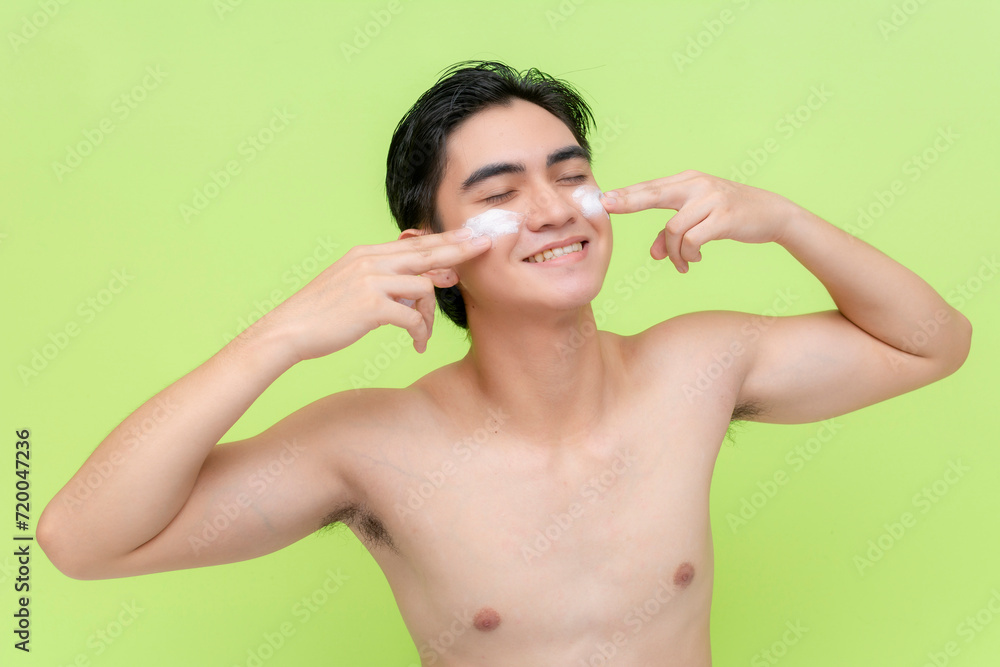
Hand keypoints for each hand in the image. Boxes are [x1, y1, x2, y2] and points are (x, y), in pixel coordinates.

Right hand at [252, 228, 490, 360]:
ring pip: (423, 288)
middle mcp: (370, 261)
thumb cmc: (320, 314)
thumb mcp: (349, 284)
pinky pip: (412, 316)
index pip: (414, 242)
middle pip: (426, 252)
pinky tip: (416, 344)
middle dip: (459, 250)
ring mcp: (371, 282)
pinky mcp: (371, 306)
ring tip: (422, 333)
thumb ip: (381, 278)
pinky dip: (420, 332)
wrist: (288, 331)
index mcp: (365, 253)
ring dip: (430, 315)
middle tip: (485, 246)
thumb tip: (416, 284)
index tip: (469, 236)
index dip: (445, 239)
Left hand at [600, 170, 799, 272]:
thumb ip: (674, 232)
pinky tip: (694, 261)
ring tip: (682, 264)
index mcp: (688, 181)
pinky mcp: (724, 217)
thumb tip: (655, 254)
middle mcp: (697, 185)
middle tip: (607, 207)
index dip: (626, 194)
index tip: (603, 199)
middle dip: (628, 201)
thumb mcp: (701, 218)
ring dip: (674, 253)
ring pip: (674, 230)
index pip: (650, 187)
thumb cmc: (731, 216)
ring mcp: (711, 199)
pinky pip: (692, 240)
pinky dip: (688, 255)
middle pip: (654, 194)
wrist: (773, 214)